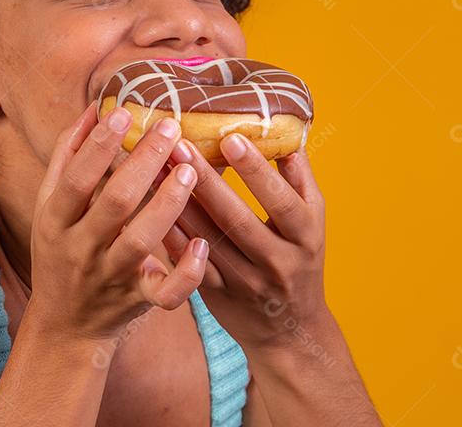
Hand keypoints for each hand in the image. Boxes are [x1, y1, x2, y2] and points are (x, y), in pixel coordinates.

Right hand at [26, 101, 210, 346]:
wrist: (65, 325)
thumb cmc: (60, 252)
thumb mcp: (50, 207)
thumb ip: (67, 158)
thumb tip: (93, 109)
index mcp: (56, 221)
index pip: (75, 179)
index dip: (98, 145)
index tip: (124, 113)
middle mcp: (81, 249)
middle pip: (113, 203)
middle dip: (143, 163)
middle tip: (170, 128)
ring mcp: (110, 275)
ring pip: (142, 241)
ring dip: (168, 204)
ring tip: (189, 171)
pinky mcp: (138, 299)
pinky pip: (165, 292)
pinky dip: (186, 272)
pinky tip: (201, 244)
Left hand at [161, 134, 332, 350]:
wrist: (288, 330)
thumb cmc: (300, 259)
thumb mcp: (313, 222)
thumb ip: (299, 179)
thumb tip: (286, 132)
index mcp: (305, 237)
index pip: (281, 201)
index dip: (256, 170)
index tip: (229, 137)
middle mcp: (276, 262)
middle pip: (236, 219)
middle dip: (205, 181)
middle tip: (178, 144)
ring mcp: (243, 281)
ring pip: (205, 239)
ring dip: (177, 202)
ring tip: (156, 165)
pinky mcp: (214, 293)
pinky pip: (186, 260)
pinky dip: (168, 232)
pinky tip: (148, 205)